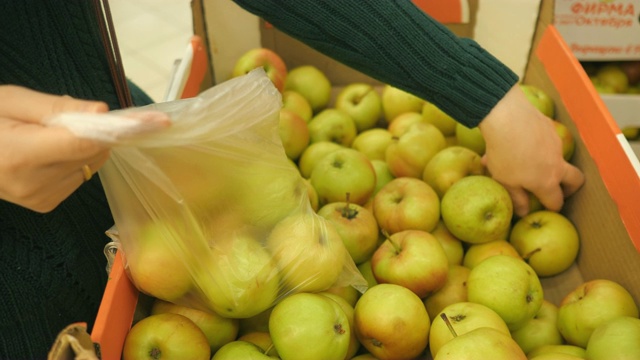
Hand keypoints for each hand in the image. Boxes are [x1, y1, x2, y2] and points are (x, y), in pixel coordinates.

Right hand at [0, 86, 110, 211]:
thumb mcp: (10, 101)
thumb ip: (57, 107)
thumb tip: (103, 111)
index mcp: (20, 155)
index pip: (85, 143)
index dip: (120, 129)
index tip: (154, 121)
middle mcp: (34, 183)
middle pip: (93, 153)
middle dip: (95, 130)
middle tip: (71, 114)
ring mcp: (40, 198)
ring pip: (90, 164)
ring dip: (84, 145)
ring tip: (46, 134)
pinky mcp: (45, 205)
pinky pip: (79, 176)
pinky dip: (74, 160)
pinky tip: (47, 152)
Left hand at [478, 84, 584, 217]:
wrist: (507, 116)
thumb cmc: (503, 153)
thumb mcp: (505, 181)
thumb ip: (517, 198)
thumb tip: (523, 213)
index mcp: (546, 182)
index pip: (557, 201)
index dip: (552, 207)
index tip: (546, 208)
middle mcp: (557, 164)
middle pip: (576, 180)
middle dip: (570, 188)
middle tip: (557, 190)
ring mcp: (556, 145)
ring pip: (558, 158)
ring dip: (547, 163)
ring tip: (522, 162)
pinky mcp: (550, 128)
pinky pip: (547, 141)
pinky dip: (537, 146)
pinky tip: (518, 141)